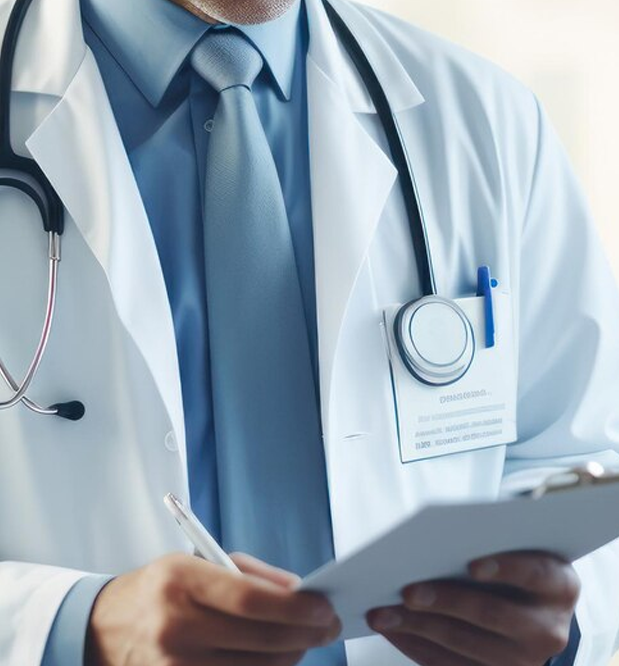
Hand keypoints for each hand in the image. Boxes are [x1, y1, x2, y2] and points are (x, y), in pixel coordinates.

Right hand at [86, 553, 340, 665]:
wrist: (106, 627)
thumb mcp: (199, 561)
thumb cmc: (162, 587)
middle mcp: (177, 626)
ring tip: (305, 639)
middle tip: (328, 625)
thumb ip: (251, 574)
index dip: (294, 608)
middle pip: (260, 639)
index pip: (250, 600)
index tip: (323, 607)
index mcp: (183, 582)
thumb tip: (298, 590)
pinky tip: (278, 656)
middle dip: (306, 634)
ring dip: (291, 655)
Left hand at [367, 551, 579, 665]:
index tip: (472, 564)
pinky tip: (390, 629)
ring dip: (419, 627)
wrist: (528, 603)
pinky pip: (450, 665)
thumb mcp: (513, 546)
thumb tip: (431, 541)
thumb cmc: (510, 560)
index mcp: (559, 585)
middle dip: (445, 602)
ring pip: (466, 644)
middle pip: (492, 614)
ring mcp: (524, 661)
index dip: (505, 568)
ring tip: (382, 612)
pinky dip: (415, 646)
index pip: (534, 574)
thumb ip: (486, 542)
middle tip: (406, 591)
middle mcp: (549, 629)